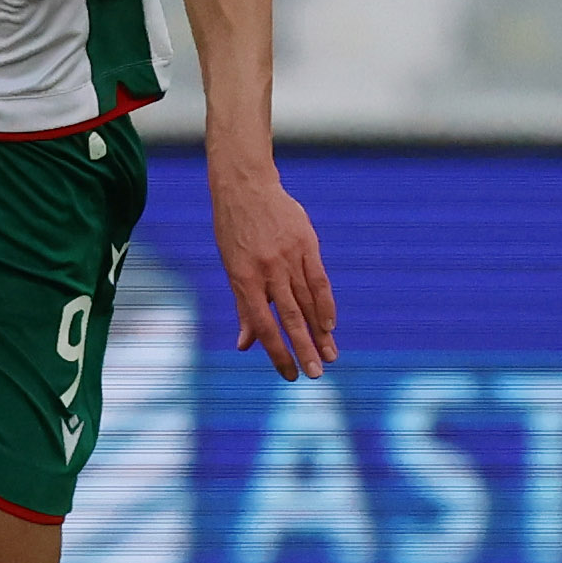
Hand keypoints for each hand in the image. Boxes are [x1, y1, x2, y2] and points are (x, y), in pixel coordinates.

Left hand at [213, 161, 336, 380]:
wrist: (246, 187)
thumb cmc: (234, 232)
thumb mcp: (231, 267)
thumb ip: (243, 307)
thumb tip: (245, 345)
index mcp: (244, 279)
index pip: (263, 324)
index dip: (277, 352)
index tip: (289, 374)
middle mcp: (267, 270)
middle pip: (290, 317)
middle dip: (303, 349)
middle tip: (316, 375)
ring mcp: (289, 256)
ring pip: (308, 302)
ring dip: (320, 332)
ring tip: (330, 356)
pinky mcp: (307, 244)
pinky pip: (319, 280)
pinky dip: (326, 304)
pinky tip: (330, 325)